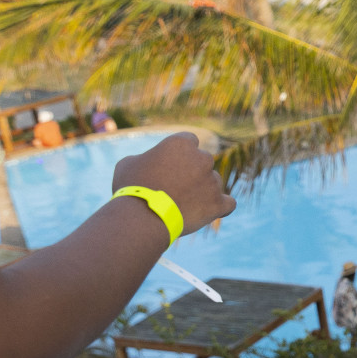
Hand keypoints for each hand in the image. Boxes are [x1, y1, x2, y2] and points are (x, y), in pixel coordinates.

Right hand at [112, 133, 235, 231]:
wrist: (142, 217)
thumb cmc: (131, 188)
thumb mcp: (128, 164)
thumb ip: (147, 158)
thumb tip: (152, 162)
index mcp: (181, 143)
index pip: (189, 141)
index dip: (181, 153)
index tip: (172, 163)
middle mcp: (202, 158)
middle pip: (203, 161)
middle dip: (192, 171)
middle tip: (175, 187)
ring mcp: (212, 181)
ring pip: (213, 182)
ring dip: (202, 190)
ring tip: (181, 204)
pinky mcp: (218, 203)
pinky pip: (228, 203)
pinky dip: (220, 207)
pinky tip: (210, 210)